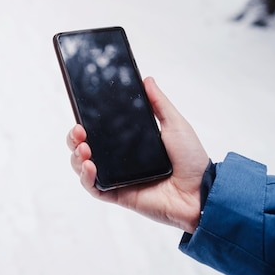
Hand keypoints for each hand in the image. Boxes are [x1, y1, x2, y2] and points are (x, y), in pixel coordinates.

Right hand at [66, 77, 209, 232]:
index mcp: (128, 142)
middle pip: (84, 147)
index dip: (85, 123)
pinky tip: (90, 166)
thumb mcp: (175, 125)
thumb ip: (159, 103)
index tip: (81, 114)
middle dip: (74, 138)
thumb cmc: (191, 160)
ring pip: (82, 167)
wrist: (201, 192)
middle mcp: (118, 159)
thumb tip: (147, 79)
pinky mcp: (116, 195)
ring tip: (83, 148)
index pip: (98, 131)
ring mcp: (116, 177)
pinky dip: (85, 177)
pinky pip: (93, 188)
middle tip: (79, 130)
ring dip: (76, 156)